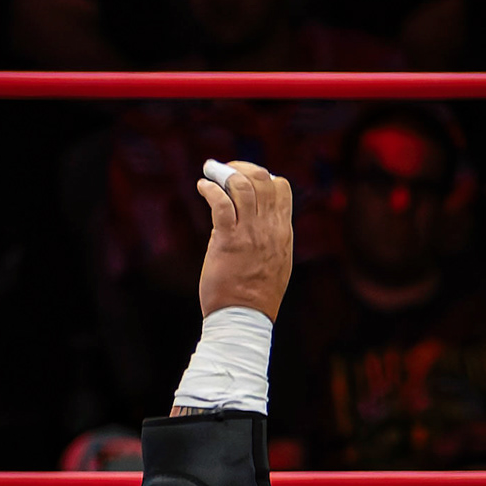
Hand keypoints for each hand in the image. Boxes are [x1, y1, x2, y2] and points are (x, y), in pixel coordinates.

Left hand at [195, 157, 295, 320]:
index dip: (262, 176)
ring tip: (210, 174)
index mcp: (283, 232)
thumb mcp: (276, 262)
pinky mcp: (228, 241)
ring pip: (242, 186)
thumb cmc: (256, 296)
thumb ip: (269, 239)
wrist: (245, 318)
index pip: (281, 188)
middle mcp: (269, 228)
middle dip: (241, 167)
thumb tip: (252, 221)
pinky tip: (202, 188)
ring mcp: (250, 233)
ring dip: (223, 174)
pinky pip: (221, 203)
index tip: (245, 179)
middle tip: (223, 170)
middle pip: (262, 179)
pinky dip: (210, 189)